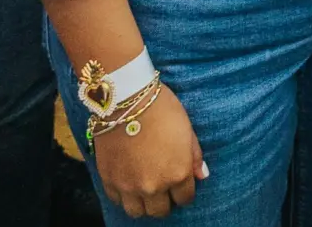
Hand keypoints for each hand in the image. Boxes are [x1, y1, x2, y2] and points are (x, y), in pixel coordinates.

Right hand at [91, 83, 205, 218]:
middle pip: (160, 211)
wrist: (127, 100)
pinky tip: (128, 182)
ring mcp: (129, 186)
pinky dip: (123, 195)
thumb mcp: (187, 130)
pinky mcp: (109, 180)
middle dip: (165, 201)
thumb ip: (194, 157)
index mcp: (177, 174)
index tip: (181, 185)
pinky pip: (117, 200)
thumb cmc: (162, 110)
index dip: (184, 193)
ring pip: (137, 211)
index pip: (184, 199)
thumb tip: (201, 175)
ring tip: (145, 189)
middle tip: (163, 188)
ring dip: (143, 203)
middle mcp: (154, 186)